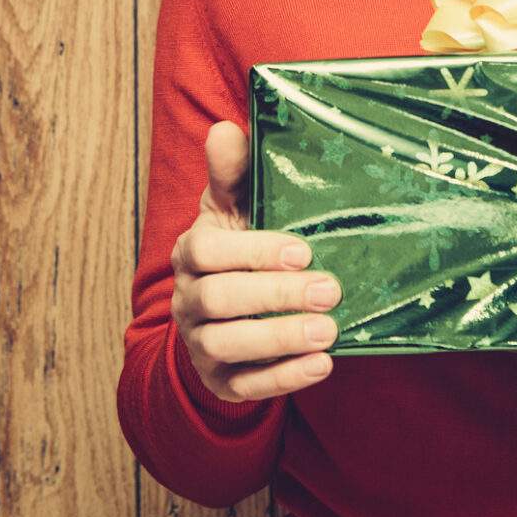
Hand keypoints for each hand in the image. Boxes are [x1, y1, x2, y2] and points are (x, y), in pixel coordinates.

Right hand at [171, 121, 341, 400]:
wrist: (224, 315)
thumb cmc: (239, 247)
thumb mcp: (234, 208)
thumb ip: (233, 173)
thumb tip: (225, 129)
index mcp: (191, 252)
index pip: (206, 251)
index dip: (253, 252)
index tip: (302, 251)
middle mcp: (187, 299)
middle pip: (219, 299)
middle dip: (276, 297)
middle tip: (329, 290)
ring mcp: (200, 343)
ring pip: (228, 345)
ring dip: (280, 339)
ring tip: (328, 331)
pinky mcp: (221, 380)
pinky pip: (245, 386)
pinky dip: (283, 379)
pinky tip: (321, 365)